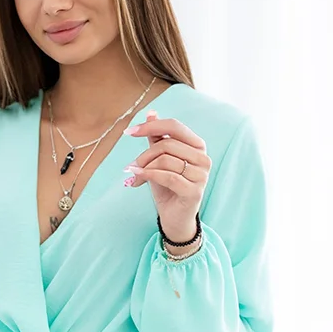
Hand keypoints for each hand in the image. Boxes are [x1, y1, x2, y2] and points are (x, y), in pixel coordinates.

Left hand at [123, 109, 210, 242]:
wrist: (174, 218)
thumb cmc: (167, 188)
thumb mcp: (159, 160)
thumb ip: (157, 138)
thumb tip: (151, 113)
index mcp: (197, 146)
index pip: (175, 126)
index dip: (151, 126)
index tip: (129, 132)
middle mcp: (203, 158)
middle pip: (167, 144)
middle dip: (144, 154)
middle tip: (131, 166)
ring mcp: (201, 175)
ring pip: (165, 160)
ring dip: (144, 167)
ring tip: (135, 176)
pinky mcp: (194, 191)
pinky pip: (167, 176)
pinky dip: (148, 176)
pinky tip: (136, 180)